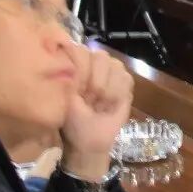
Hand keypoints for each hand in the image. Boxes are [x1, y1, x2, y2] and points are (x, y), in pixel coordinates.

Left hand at [59, 44, 133, 178]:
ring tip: (99, 105)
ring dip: (108, 91)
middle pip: (101, 56)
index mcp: (73, 64)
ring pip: (116, 67)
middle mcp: (92, 62)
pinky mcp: (124, 81)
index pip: (80, 50)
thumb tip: (77, 62)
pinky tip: (110, 105)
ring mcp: (110, 70)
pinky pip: (126, 79)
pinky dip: (118, 95)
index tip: (78, 91)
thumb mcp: (65, 100)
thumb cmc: (73, 122)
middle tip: (90, 100)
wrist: (91, 141)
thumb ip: (70, 78)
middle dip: (96, 81)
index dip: (82, 70)